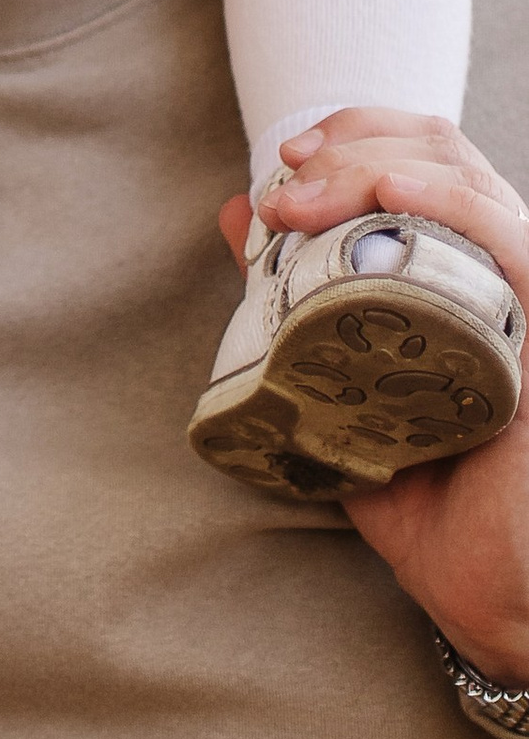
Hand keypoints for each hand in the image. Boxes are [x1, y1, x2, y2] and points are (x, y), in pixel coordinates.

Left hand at [237, 109, 528, 680]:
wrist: (497, 605)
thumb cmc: (433, 506)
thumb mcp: (342, 388)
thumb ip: (294, 305)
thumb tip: (237, 218)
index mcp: (467, 281)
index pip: (431, 164)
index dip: (359, 134)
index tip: (284, 156)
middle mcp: (507, 283)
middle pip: (447, 158)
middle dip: (354, 142)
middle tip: (284, 177)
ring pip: (473, 189)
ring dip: (375, 169)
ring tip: (304, 195)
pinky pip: (516, 250)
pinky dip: (450, 206)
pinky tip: (390, 192)